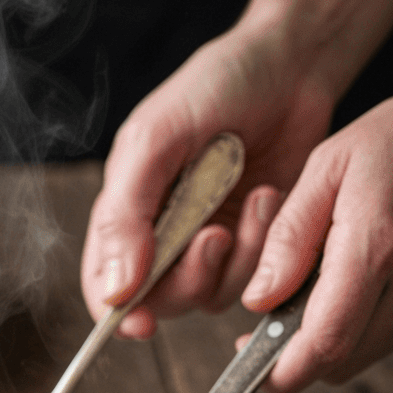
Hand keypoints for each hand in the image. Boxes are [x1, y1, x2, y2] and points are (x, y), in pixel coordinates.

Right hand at [81, 27, 335, 335]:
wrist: (288, 67)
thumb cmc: (213, 88)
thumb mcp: (155, 138)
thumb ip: (126, 214)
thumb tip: (115, 288)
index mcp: (125, 214)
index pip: (104, 286)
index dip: (117, 315)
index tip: (141, 325)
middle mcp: (161, 239)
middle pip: (158, 301)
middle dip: (187, 279)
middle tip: (213, 235)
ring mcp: (206, 247)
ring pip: (208, 296)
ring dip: (232, 258)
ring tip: (251, 201)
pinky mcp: (249, 247)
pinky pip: (250, 278)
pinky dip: (261, 245)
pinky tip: (268, 198)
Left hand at [238, 95, 392, 390]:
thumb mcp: (328, 169)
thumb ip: (289, 236)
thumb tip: (258, 300)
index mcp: (377, 248)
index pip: (323, 343)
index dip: (280, 370)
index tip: (248, 359)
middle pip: (338, 362)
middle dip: (293, 357)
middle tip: (266, 326)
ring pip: (357, 358)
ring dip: (321, 344)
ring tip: (306, 297)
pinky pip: (380, 340)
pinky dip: (350, 330)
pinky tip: (340, 292)